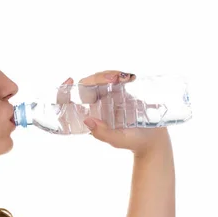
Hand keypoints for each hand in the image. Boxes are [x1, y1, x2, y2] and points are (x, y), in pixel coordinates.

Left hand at [56, 70, 170, 155]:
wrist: (153, 139)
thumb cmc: (133, 142)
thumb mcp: (117, 140)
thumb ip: (102, 133)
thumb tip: (87, 120)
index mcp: (90, 116)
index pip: (70, 102)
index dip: (64, 91)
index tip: (69, 81)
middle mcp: (96, 105)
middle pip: (86, 85)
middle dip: (94, 79)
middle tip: (111, 79)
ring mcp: (109, 96)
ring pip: (100, 79)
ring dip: (108, 75)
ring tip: (120, 78)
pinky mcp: (121, 91)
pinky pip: (116, 78)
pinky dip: (120, 75)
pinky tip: (129, 78)